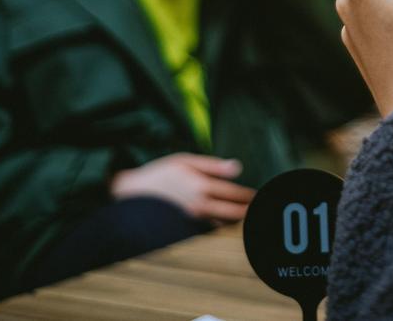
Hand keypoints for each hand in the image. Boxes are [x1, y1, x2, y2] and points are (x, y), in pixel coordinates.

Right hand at [110, 153, 254, 221]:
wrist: (131, 194)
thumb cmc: (159, 173)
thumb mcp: (185, 160)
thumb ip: (213, 165)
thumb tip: (238, 167)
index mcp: (202, 186)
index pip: (236, 194)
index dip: (251, 195)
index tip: (261, 195)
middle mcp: (199, 206)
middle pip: (235, 214)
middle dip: (250, 212)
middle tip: (260, 209)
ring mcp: (192, 220)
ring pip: (224, 225)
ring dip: (237, 222)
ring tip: (248, 217)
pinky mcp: (185, 229)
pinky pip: (209, 231)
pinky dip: (221, 228)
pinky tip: (227, 224)